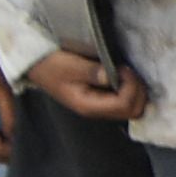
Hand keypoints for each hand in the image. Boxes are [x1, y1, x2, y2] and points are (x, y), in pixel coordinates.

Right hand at [19, 48, 144, 122]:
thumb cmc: (51, 65)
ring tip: (124, 73)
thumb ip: (92, 72)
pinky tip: (122, 76)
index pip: (123, 104)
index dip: (130, 86)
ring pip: (133, 108)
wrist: (37, 67)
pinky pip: (126, 102)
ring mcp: (101, 107)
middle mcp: (97, 111)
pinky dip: (131, 91)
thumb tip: (112, 75)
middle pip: (134, 111)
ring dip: (136, 91)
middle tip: (127, 71)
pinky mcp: (102, 101)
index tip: (122, 68)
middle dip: (138, 90)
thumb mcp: (69, 65)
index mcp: (88, 105)